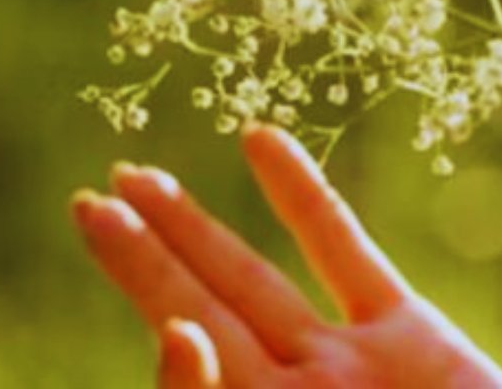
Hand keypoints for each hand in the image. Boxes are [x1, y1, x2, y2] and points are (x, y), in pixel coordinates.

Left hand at [71, 125, 501, 387]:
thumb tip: (183, 341)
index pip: (189, 381)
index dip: (157, 345)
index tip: (122, 300)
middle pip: (198, 315)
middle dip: (140, 262)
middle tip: (87, 205)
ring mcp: (350, 370)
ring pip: (251, 279)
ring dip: (191, 226)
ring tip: (133, 177)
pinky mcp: (414, 340)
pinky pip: (343, 254)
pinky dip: (302, 193)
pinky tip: (258, 137)